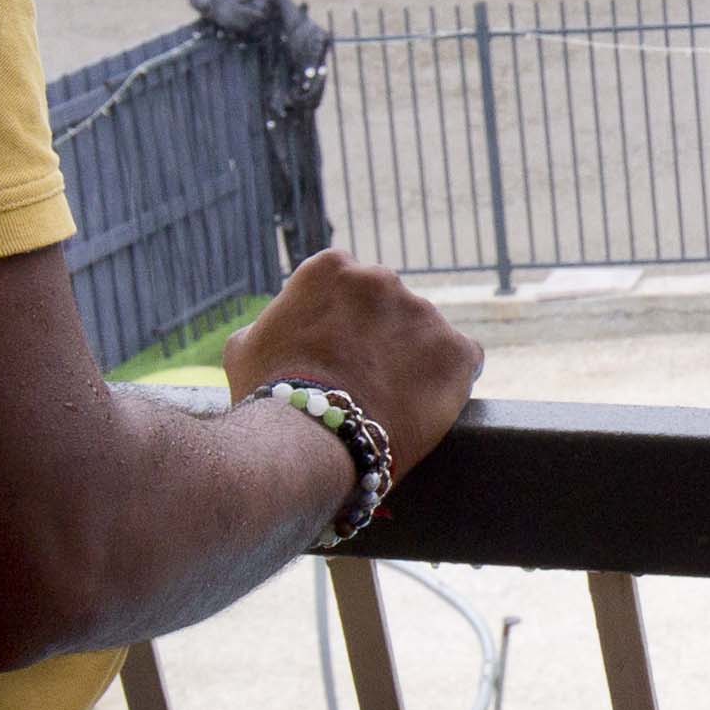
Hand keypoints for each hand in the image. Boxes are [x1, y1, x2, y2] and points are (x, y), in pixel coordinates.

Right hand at [225, 249, 480, 475]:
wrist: (308, 441)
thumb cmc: (270, 397)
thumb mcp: (245, 347)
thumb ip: (272, 323)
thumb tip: (275, 327)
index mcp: (331, 268)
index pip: (348, 285)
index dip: (342, 322)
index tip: (337, 352)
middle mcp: (381, 278)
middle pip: (388, 306)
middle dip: (379, 337)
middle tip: (363, 381)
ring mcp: (422, 313)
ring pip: (424, 333)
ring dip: (413, 359)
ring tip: (389, 401)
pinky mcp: (455, 351)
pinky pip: (464, 359)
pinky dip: (451, 379)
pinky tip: (427, 404)